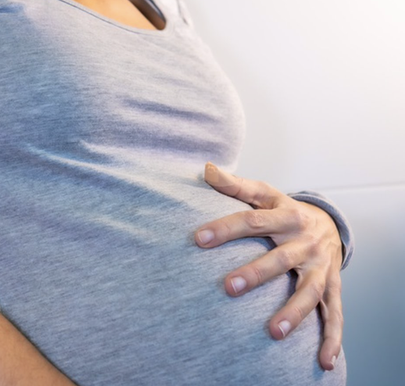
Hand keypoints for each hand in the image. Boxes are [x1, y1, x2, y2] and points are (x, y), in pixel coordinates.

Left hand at [195, 162, 343, 370]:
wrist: (328, 223)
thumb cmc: (283, 211)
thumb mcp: (263, 194)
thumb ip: (234, 185)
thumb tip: (206, 169)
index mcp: (285, 215)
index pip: (252, 220)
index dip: (225, 229)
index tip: (198, 238)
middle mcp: (304, 242)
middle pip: (279, 258)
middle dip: (255, 274)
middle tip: (228, 287)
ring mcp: (320, 267)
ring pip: (308, 291)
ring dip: (293, 313)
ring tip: (273, 332)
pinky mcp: (331, 288)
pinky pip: (333, 315)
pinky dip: (331, 339)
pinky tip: (323, 362)